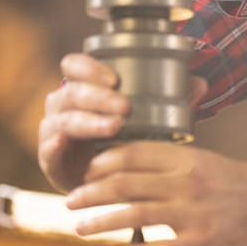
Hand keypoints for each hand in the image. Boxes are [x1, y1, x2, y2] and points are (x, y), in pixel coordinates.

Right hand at [38, 53, 207, 191]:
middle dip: (98, 98)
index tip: (115, 78)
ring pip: (64, 118)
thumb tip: (199, 83)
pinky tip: (63, 142)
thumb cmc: (123, 137)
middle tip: (125, 106)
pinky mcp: (49, 158)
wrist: (104, 179)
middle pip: (72, 91)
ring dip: (88, 121)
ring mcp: (53, 129)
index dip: (89, 67)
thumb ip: (172, 99)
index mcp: (82, 87)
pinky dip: (53, 145)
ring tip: (113, 127)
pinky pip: (47, 149)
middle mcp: (63, 104)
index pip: (74, 65)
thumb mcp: (147, 117)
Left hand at [65, 142, 246, 245]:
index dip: (102, 162)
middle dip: (90, 193)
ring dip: (100, 221)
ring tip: (79, 227)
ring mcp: (193, 212)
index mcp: (186, 156)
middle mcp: (186, 181)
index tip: (85, 171)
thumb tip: (128, 166)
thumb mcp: (204, 160)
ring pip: (134, 215)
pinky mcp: (200, 241)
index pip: (133, 154)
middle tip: (71, 200)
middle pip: (125, 184)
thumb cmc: (237, 181)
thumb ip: (170, 163)